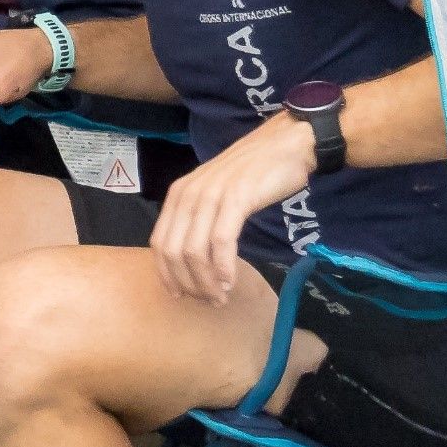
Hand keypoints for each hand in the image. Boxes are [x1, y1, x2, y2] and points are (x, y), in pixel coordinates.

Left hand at [149, 112, 315, 304]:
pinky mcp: (235, 199)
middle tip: (208, 301)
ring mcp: (210, 195)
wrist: (287, 145)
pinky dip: (223, 267)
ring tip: (220, 297)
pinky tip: (231, 281)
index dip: (167, 275)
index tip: (181, 296)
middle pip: (173, 252)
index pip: (159, 243)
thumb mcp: (215, 193)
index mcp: (178, 194)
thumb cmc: (254, 173)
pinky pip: (221, 242)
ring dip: (206, 281)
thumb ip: (200, 218)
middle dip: (187, 284)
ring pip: (195, 251)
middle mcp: (188, 194)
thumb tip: (193, 259)